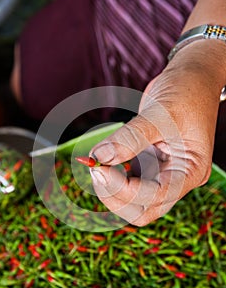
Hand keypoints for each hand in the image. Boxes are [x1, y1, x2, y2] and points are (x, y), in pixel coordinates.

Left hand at [89, 41, 224, 225]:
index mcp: (190, 171)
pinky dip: (113, 178)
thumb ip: (130, 138)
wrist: (191, 77)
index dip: (125, 189)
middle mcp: (178, 178)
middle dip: (116, 197)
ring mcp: (164, 173)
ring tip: (97, 165)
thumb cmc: (186, 91)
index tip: (100, 168)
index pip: (155, 196)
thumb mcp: (161, 113)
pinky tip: (103, 162)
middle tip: (96, 170)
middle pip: (144, 210)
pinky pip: (129, 183)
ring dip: (111, 190)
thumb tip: (99, 157)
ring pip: (134, 202)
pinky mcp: (151, 164)